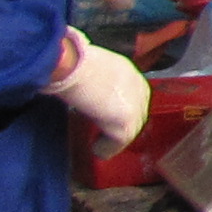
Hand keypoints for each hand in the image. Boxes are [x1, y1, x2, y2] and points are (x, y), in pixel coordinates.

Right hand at [45, 39, 151, 153]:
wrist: (72, 64)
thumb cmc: (72, 60)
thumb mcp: (91, 65)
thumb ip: (96, 77)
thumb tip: (86, 85)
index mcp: (130, 73)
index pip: (132, 96)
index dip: (118, 108)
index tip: (106, 116)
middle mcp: (139, 89)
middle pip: (136, 113)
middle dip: (120, 124)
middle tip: (103, 132)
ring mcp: (135, 109)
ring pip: (129, 130)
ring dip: (114, 138)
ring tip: (99, 143)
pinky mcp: (124, 125)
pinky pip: (117, 143)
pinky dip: (106, 148)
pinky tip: (97, 150)